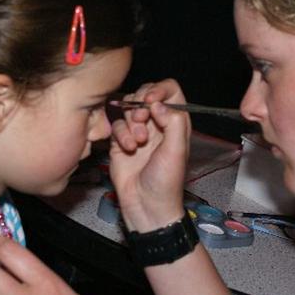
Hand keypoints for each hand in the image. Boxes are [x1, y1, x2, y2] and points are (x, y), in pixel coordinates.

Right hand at [110, 79, 190, 231]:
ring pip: (129, 108)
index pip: (170, 90)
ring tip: (138, 141)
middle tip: (142, 118)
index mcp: (176, 122)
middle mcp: (158, 123)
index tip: (151, 100)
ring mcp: (138, 130)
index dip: (160, 89)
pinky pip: (117, 124)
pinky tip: (128, 148)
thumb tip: (157, 103)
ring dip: (132, 121)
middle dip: (141, 103)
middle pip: (146, 94)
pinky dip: (121, 134)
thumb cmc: (167, 181)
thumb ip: (173, 121)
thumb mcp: (177, 150)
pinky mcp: (120, 140)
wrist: (146, 205)